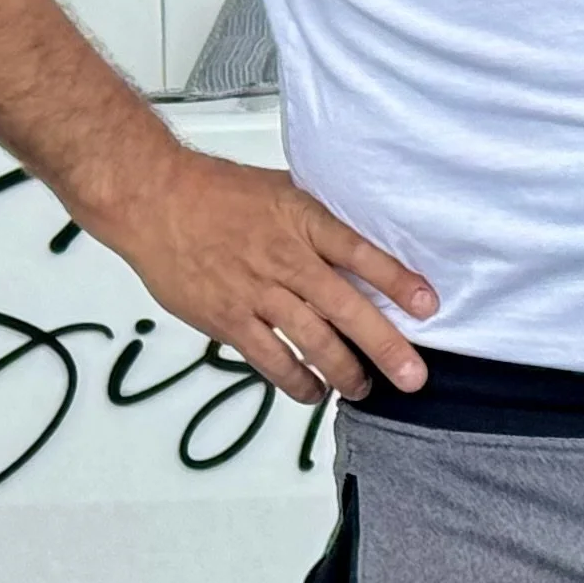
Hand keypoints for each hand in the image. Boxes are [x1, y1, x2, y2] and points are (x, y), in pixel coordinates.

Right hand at [109, 149, 439, 403]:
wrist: (156, 201)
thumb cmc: (217, 191)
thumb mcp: (280, 189)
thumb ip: (316, 217)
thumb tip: (356, 234)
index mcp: (302, 219)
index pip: (360, 251)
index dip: (396, 280)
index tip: (427, 304)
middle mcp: (285, 258)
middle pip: (345, 307)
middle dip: (384, 345)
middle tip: (413, 375)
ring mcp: (256, 292)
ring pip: (312, 341)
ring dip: (345, 371)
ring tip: (367, 389)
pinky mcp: (228, 320)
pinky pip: (270, 360)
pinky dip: (296, 381)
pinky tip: (314, 393)